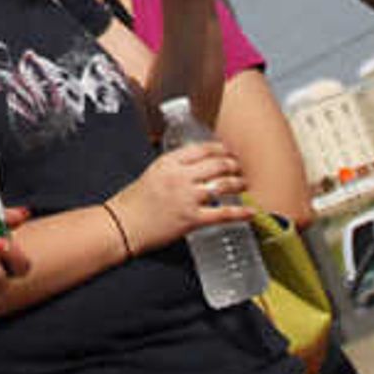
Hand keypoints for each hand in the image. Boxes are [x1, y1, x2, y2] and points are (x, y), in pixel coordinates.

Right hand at [123, 138, 251, 241]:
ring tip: (244, 184)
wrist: (122, 224)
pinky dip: (240, 213)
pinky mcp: (192, 218)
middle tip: (239, 169)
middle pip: (217, 164)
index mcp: (168, 162)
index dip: (220, 149)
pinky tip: (250, 212)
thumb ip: (172, 169)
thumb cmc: (132, 202)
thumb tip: (193, 168)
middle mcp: (180, 176)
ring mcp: (187, 197)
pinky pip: (222, 213)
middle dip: (233, 165)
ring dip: (238, 184)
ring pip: (223, 185)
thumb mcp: (151, 174)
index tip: (227, 152)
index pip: (202, 149)